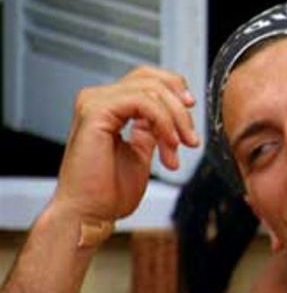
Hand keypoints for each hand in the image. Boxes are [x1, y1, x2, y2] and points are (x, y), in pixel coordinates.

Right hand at [52, 66, 199, 221]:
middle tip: (192, 138)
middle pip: (151, 78)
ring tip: (179, 148)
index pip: (147, 80)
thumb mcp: (141, 152)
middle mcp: (98, 99)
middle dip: (180, 106)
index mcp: (108, 107)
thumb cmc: (109, 192)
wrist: (90, 213)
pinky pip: (143, 102)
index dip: (176, 92)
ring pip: (152, 89)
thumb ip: (151, 130)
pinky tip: (169, 144)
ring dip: (175, 119)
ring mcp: (94, 102)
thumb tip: (171, 117)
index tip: (191, 118)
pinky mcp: (95, 111)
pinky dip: (164, 122)